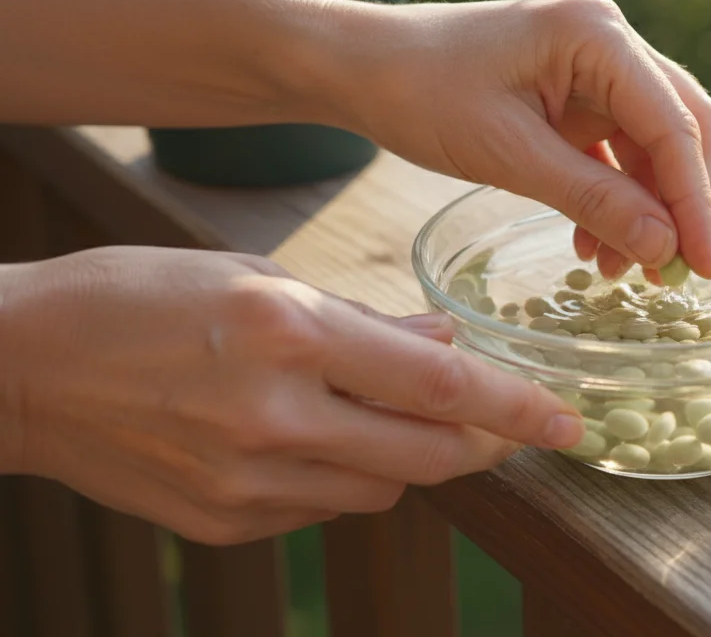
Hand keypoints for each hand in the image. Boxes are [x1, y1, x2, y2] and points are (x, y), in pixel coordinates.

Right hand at [0, 247, 583, 544]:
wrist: (19, 368)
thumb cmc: (136, 298)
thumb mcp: (254, 278)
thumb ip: (362, 321)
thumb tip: (444, 343)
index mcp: (286, 333)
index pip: (437, 384)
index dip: (514, 407)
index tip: (564, 422)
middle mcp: (272, 416)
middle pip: (425, 455)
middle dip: (480, 443)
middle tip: (508, 427)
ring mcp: (246, 481)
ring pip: (381, 489)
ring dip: (410, 456)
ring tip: (397, 416)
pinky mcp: (224, 523)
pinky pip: (323, 509)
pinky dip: (347, 477)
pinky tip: (323, 439)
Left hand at [333, 0, 710, 280]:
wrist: (362, 68)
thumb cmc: (422, 92)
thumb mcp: (508, 154)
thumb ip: (592, 198)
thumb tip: (663, 246)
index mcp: (599, 36)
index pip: (674, 126)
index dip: (696, 202)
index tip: (704, 265)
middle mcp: (611, 45)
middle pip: (684, 130)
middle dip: (681, 204)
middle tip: (670, 274)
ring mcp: (597, 71)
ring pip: (655, 148)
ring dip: (648, 210)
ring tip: (619, 270)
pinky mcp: (578, 98)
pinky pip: (619, 154)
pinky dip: (616, 200)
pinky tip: (594, 244)